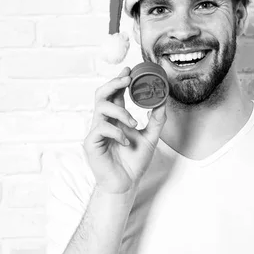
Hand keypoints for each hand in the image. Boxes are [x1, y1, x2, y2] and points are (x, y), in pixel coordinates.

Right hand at [83, 66, 166, 194]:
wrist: (127, 184)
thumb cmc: (134, 162)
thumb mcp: (151, 138)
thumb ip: (156, 120)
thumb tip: (162, 101)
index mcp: (116, 118)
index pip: (115, 94)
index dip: (120, 80)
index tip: (130, 70)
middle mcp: (104, 122)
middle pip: (101, 94)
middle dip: (113, 83)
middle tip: (127, 79)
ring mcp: (96, 132)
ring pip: (101, 108)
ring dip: (120, 111)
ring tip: (133, 123)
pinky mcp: (91, 143)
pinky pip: (101, 129)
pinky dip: (116, 132)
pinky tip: (125, 141)